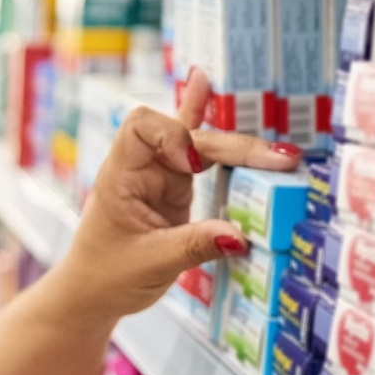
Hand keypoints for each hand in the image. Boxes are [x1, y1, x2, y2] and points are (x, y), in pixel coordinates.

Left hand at [51, 68, 302, 320]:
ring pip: (203, 146)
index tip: (193, 167)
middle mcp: (141, 167)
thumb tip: (241, 236)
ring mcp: (161, 175)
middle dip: (233, 147)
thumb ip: (194, 246)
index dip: (172, 135)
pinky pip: (198, 153)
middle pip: (188, 136)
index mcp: (121, 175)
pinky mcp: (177, 188)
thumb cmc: (107, 275)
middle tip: (279, 161)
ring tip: (280, 154)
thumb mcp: (151, 264)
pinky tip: (205, 81)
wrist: (93, 293)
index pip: (141, 126)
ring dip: (239, 148)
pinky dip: (206, 123)